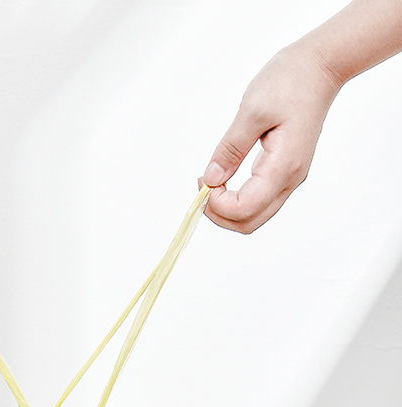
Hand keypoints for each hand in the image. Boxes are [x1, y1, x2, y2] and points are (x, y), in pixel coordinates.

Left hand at [202, 43, 340, 233]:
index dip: (217, 204)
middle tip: (202, 188)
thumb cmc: (290, 82)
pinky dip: (237, 199)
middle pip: (249, 222)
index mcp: (282, 167)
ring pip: (255, 214)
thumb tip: (211, 179)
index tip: (203, 181)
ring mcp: (290, 178)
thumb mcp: (251, 111)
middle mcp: (289, 179)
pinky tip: (225, 180)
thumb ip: (230, 149)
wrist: (321, 67)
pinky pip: (259, 200)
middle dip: (219, 213)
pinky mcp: (286, 172)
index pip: (244, 209)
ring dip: (227, 208)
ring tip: (211, 182)